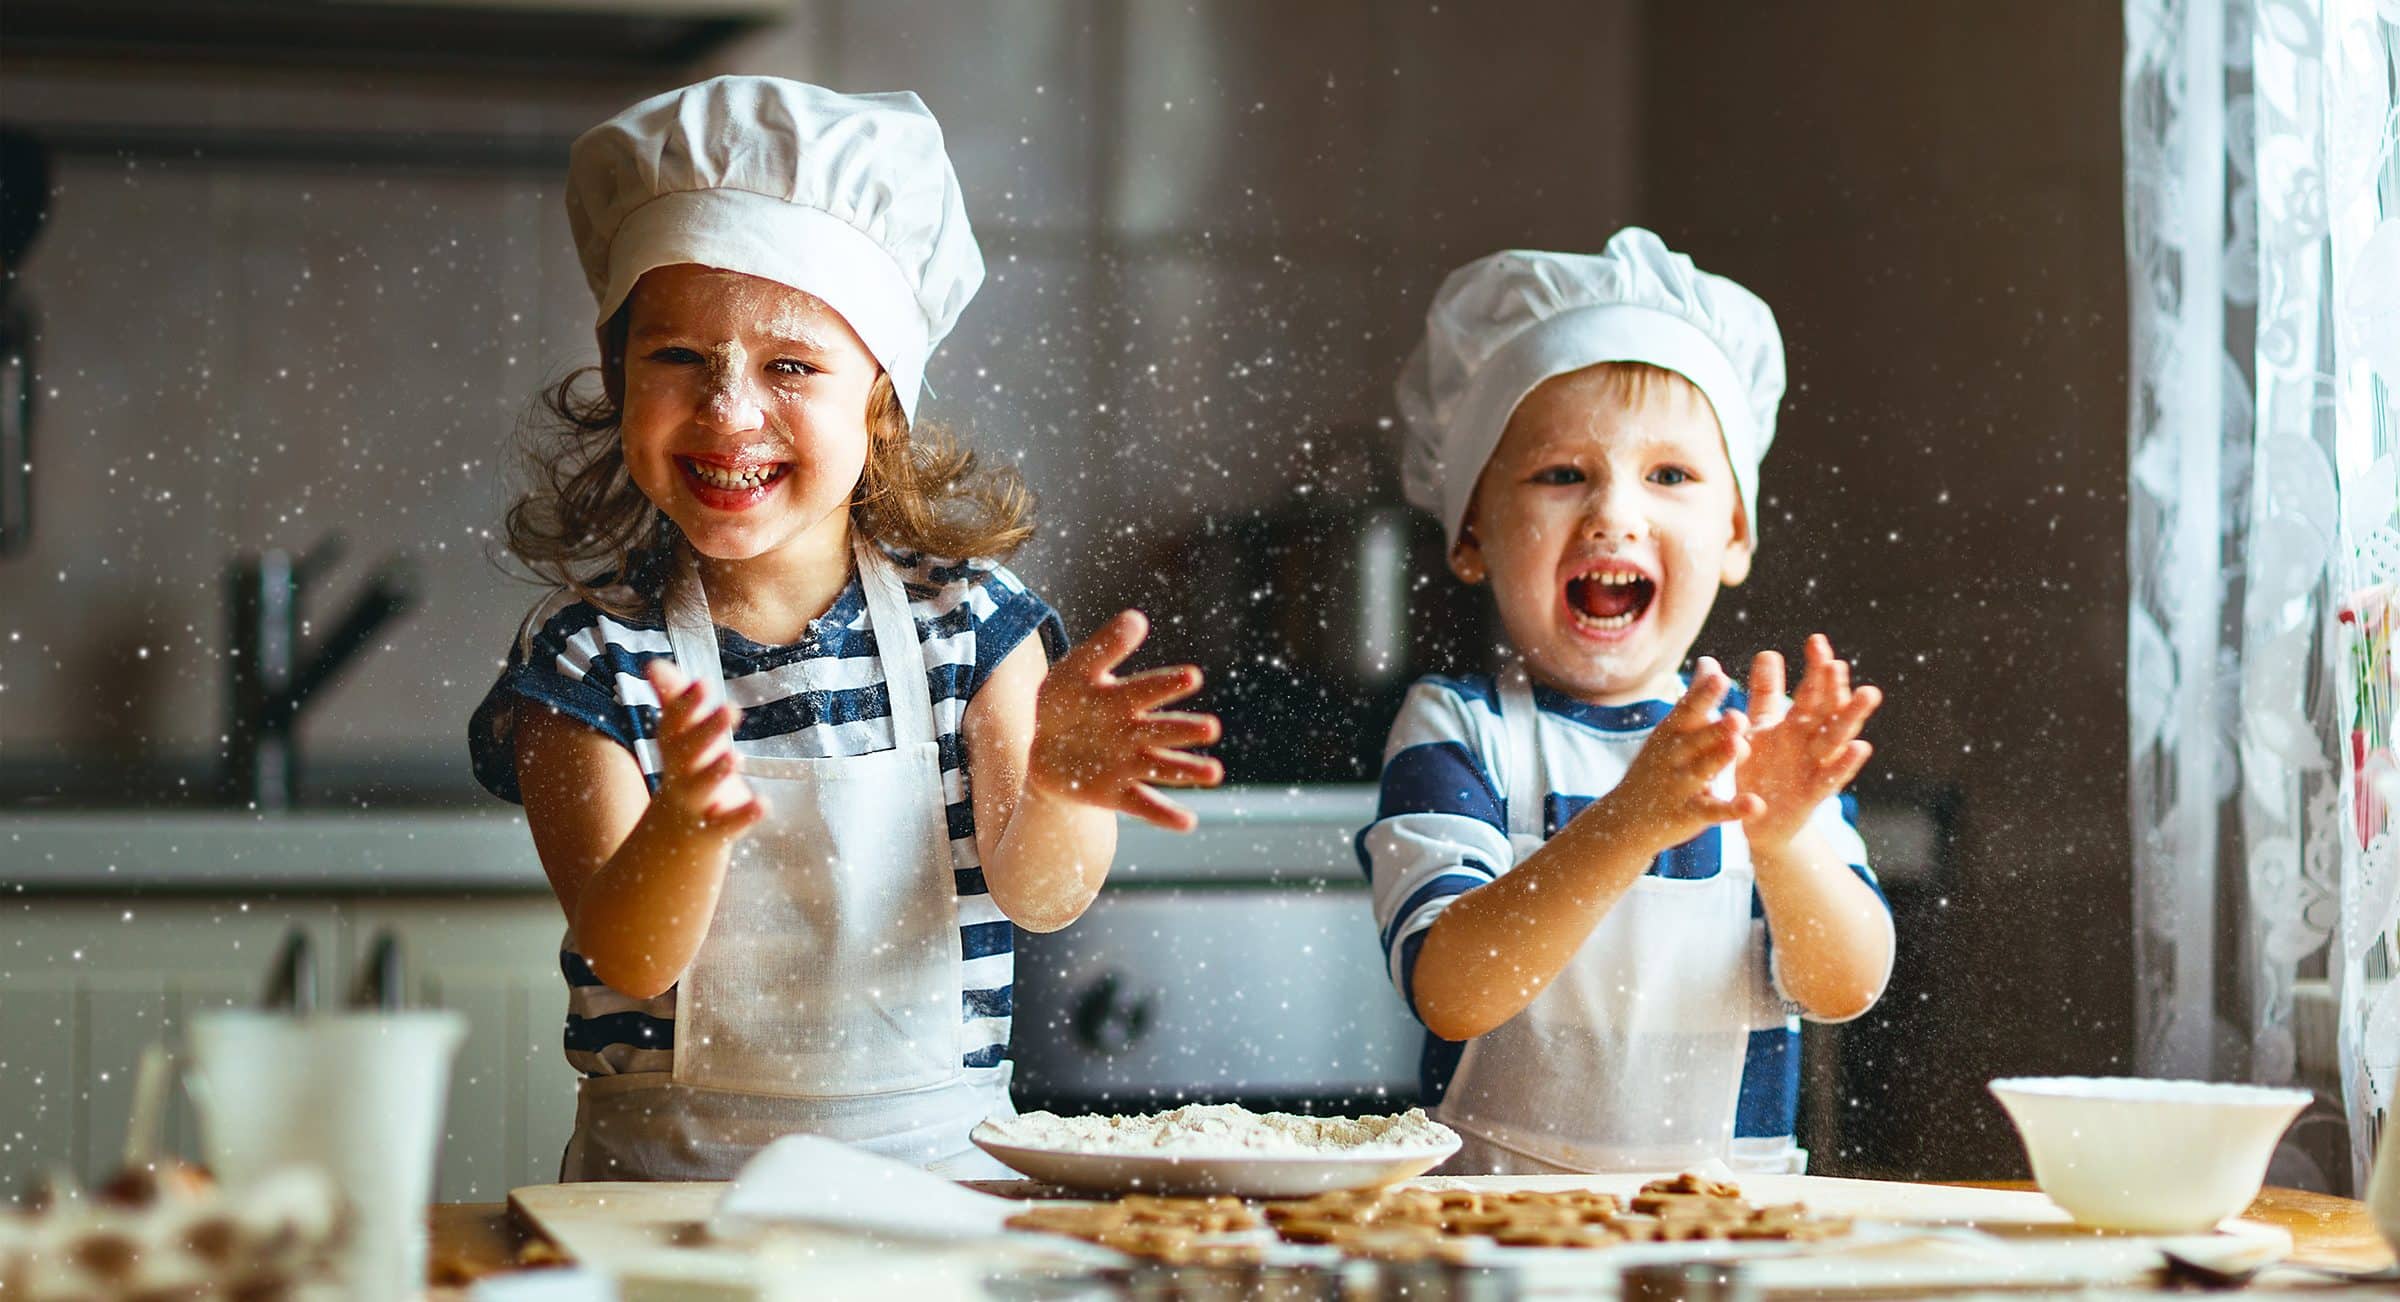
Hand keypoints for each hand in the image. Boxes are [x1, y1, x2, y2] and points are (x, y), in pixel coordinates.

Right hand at [642, 659, 765, 839]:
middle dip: (707, 729)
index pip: (675, 724)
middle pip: (689, 751)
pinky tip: (763, 803)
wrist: (672, 840)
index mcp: (675, 749)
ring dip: (716, 771)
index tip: (702, 683)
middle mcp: (680, 773)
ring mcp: (696, 803)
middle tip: (731, 708)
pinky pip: (727, 823)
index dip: (686, 705)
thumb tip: (652, 664)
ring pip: (702, 786)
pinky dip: (744, 814)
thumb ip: (674, 702)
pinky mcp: (715, 829)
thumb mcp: (679, 741)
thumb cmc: (686, 774)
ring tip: (735, 756)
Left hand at [1028, 610, 1223, 830]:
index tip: (1193, 676)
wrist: (1045, 747)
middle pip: (1163, 730)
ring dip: (1188, 770)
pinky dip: (1165, 816)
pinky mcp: (1118, 794)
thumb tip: (1137, 618)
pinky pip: (1144, 805)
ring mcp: (1129, 764)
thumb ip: (1104, 647)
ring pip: (1163, 767)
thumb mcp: (1075, 671)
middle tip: (1210, 728)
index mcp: (1125, 698)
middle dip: (1185, 729)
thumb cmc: (1066, 702)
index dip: (1168, 684)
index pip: (1148, 689)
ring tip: (1214, 773)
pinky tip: (1188, 823)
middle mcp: (1135, 731)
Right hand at [1588, 658, 1762, 852]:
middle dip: (1715, 728)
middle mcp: (1673, 756)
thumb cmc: (1657, 765)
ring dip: (1719, 760)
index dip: (1703, 694)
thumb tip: (1709, 661)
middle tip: (1737, 715)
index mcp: (1672, 732)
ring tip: (1738, 747)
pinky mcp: (1689, 814)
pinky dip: (1733, 810)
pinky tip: (1755, 805)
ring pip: (1702, 771)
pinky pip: (1714, 811)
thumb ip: (1695, 698)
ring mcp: (1680, 786)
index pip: (1688, 709)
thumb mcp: (1671, 731)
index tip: (1719, 676)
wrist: (1625, 819)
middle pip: (1696, 739)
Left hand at [1737, 634, 1879, 850]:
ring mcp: (1816, 766)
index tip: (1817, 641)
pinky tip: (1861, 746)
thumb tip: (1769, 652)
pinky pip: (1831, 777)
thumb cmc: (1762, 769)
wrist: (1758, 820)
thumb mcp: (1758, 729)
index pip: (1811, 691)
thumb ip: (1764, 695)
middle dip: (1833, 687)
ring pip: (1837, 738)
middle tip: (1837, 662)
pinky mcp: (1813, 795)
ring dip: (1852, 716)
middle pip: (1827, 710)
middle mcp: (1811, 742)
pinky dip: (1846, 763)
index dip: (1815, 668)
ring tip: (1869, 693)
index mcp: (1797, 724)